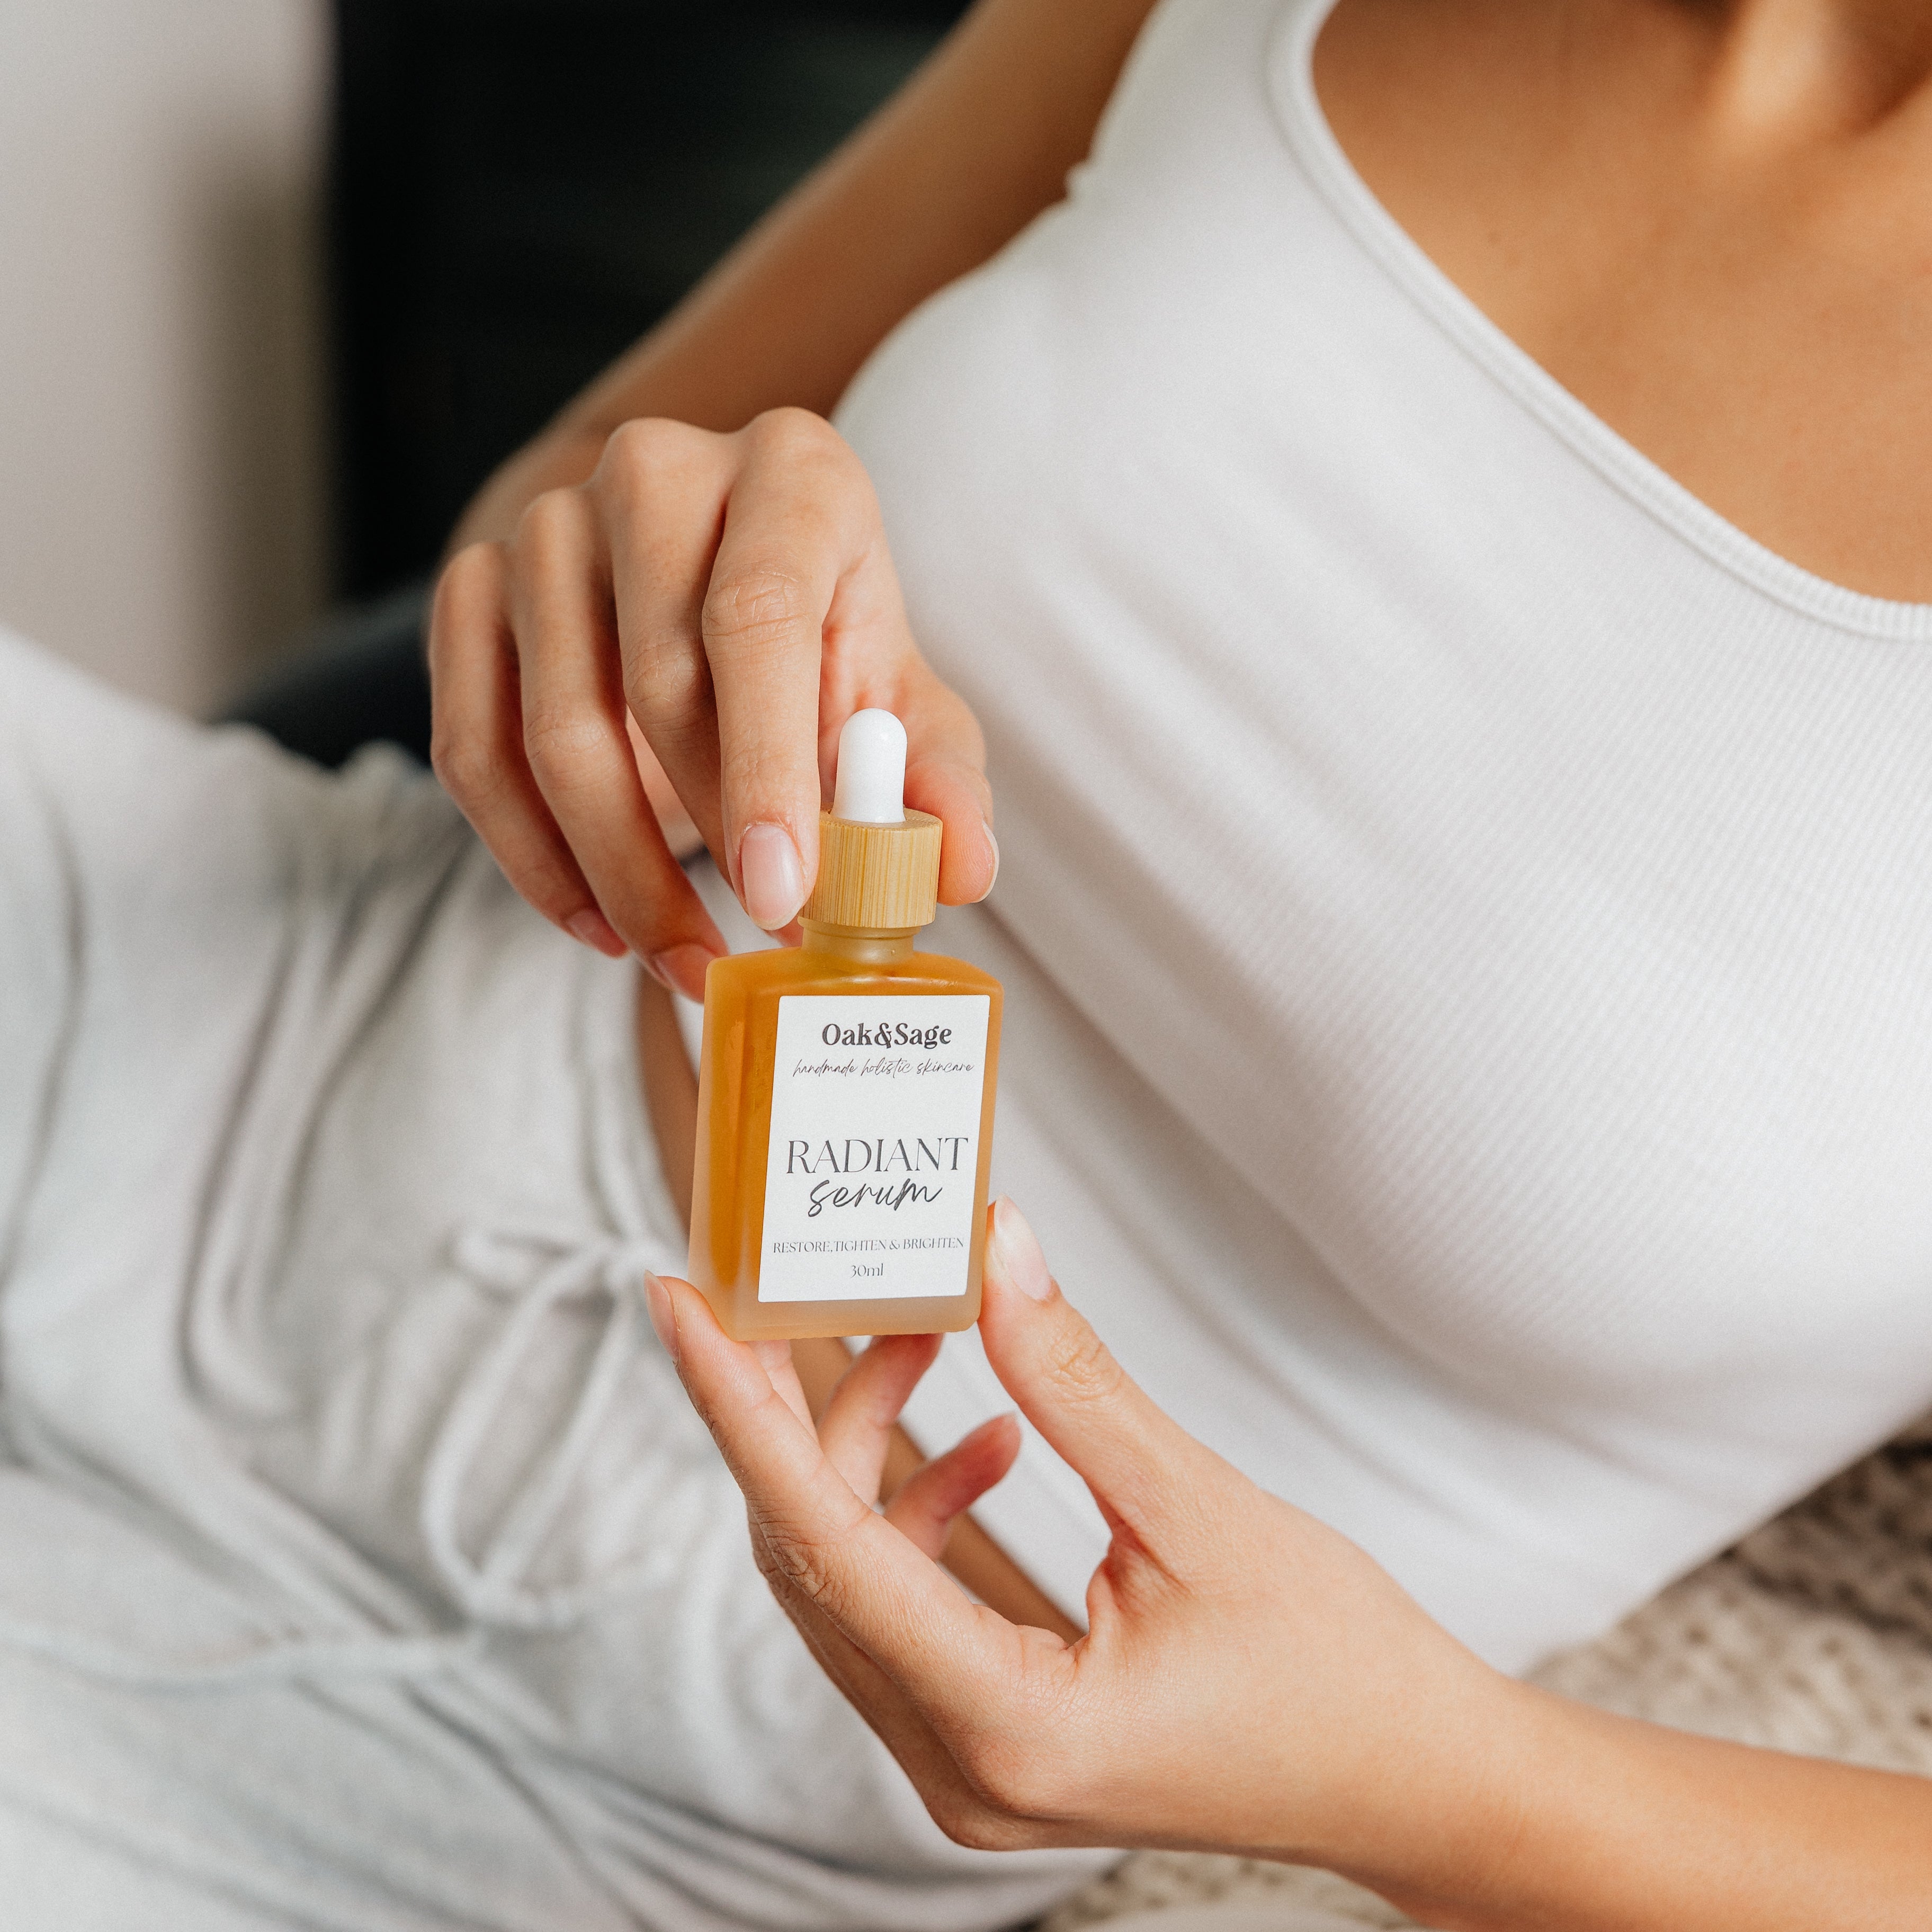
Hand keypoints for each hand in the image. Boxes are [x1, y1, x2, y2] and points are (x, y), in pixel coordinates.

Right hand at [427, 409, 997, 997]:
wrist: (707, 584)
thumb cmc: (826, 650)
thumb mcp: (902, 707)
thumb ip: (937, 785)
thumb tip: (960, 869)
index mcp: (791, 474)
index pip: (759, 616)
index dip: (768, 768)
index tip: (781, 895)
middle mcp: (656, 471)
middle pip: (655, 683)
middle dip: (709, 841)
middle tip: (758, 941)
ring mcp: (545, 523)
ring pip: (554, 733)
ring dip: (621, 877)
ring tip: (688, 957)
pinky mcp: (470, 588)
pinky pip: (472, 752)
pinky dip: (534, 862)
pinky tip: (600, 924)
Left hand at [643, 1200, 1520, 1915]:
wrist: (1414, 1782)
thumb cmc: (1336, 1668)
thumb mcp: (1201, 1510)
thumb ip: (1076, 1380)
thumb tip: (992, 1246)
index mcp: (1003, 1730)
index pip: (823, 1543)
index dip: (740, 1410)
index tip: (679, 1302)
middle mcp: (958, 1770)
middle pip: (817, 1560)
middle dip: (802, 1411)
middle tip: (790, 1286)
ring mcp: (968, 1770)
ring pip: (854, 1582)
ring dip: (872, 1454)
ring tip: (927, 1335)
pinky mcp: (994, 1741)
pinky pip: (906, 1611)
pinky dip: (922, 1515)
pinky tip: (991, 1438)